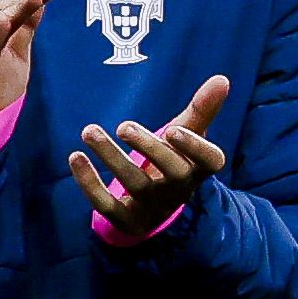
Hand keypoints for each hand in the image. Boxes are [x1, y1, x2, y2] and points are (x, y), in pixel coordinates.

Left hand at [73, 73, 232, 238]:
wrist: (153, 208)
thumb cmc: (172, 160)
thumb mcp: (187, 135)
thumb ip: (201, 110)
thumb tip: (222, 78)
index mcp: (198, 169)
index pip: (210, 161)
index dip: (195, 147)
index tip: (173, 129)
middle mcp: (179, 190)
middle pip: (173, 173)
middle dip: (149, 148)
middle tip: (124, 126)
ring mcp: (152, 208)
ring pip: (135, 185)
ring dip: (111, 157)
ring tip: (90, 131)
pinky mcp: (125, 220)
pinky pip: (106, 206)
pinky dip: (89, 183)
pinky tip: (75, 156)